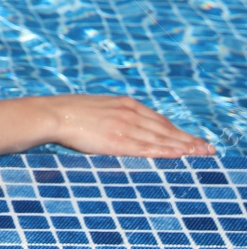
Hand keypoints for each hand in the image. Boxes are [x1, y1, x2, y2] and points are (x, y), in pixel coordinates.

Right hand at [45, 95, 213, 157]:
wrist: (52, 113)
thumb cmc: (70, 111)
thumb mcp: (99, 106)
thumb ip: (116, 113)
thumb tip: (125, 123)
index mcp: (125, 103)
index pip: (160, 119)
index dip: (178, 130)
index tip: (193, 139)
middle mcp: (129, 113)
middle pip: (166, 129)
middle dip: (188, 139)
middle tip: (206, 148)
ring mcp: (125, 126)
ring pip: (161, 139)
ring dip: (183, 147)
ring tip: (200, 154)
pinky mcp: (117, 140)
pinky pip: (147, 148)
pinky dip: (165, 152)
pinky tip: (178, 155)